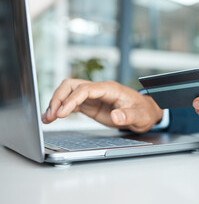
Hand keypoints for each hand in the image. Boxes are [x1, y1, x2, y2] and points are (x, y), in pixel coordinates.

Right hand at [41, 79, 162, 132]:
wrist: (146, 112)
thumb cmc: (144, 111)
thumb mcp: (141, 116)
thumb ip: (129, 116)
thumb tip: (116, 116)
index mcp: (110, 89)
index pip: (86, 89)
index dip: (72, 99)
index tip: (62, 113)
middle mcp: (99, 90)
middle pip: (72, 85)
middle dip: (59, 98)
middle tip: (51, 116)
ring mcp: (94, 97)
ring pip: (69, 92)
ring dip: (57, 103)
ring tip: (47, 118)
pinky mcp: (91, 105)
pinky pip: (72, 103)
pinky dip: (61, 109)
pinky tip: (53, 117)